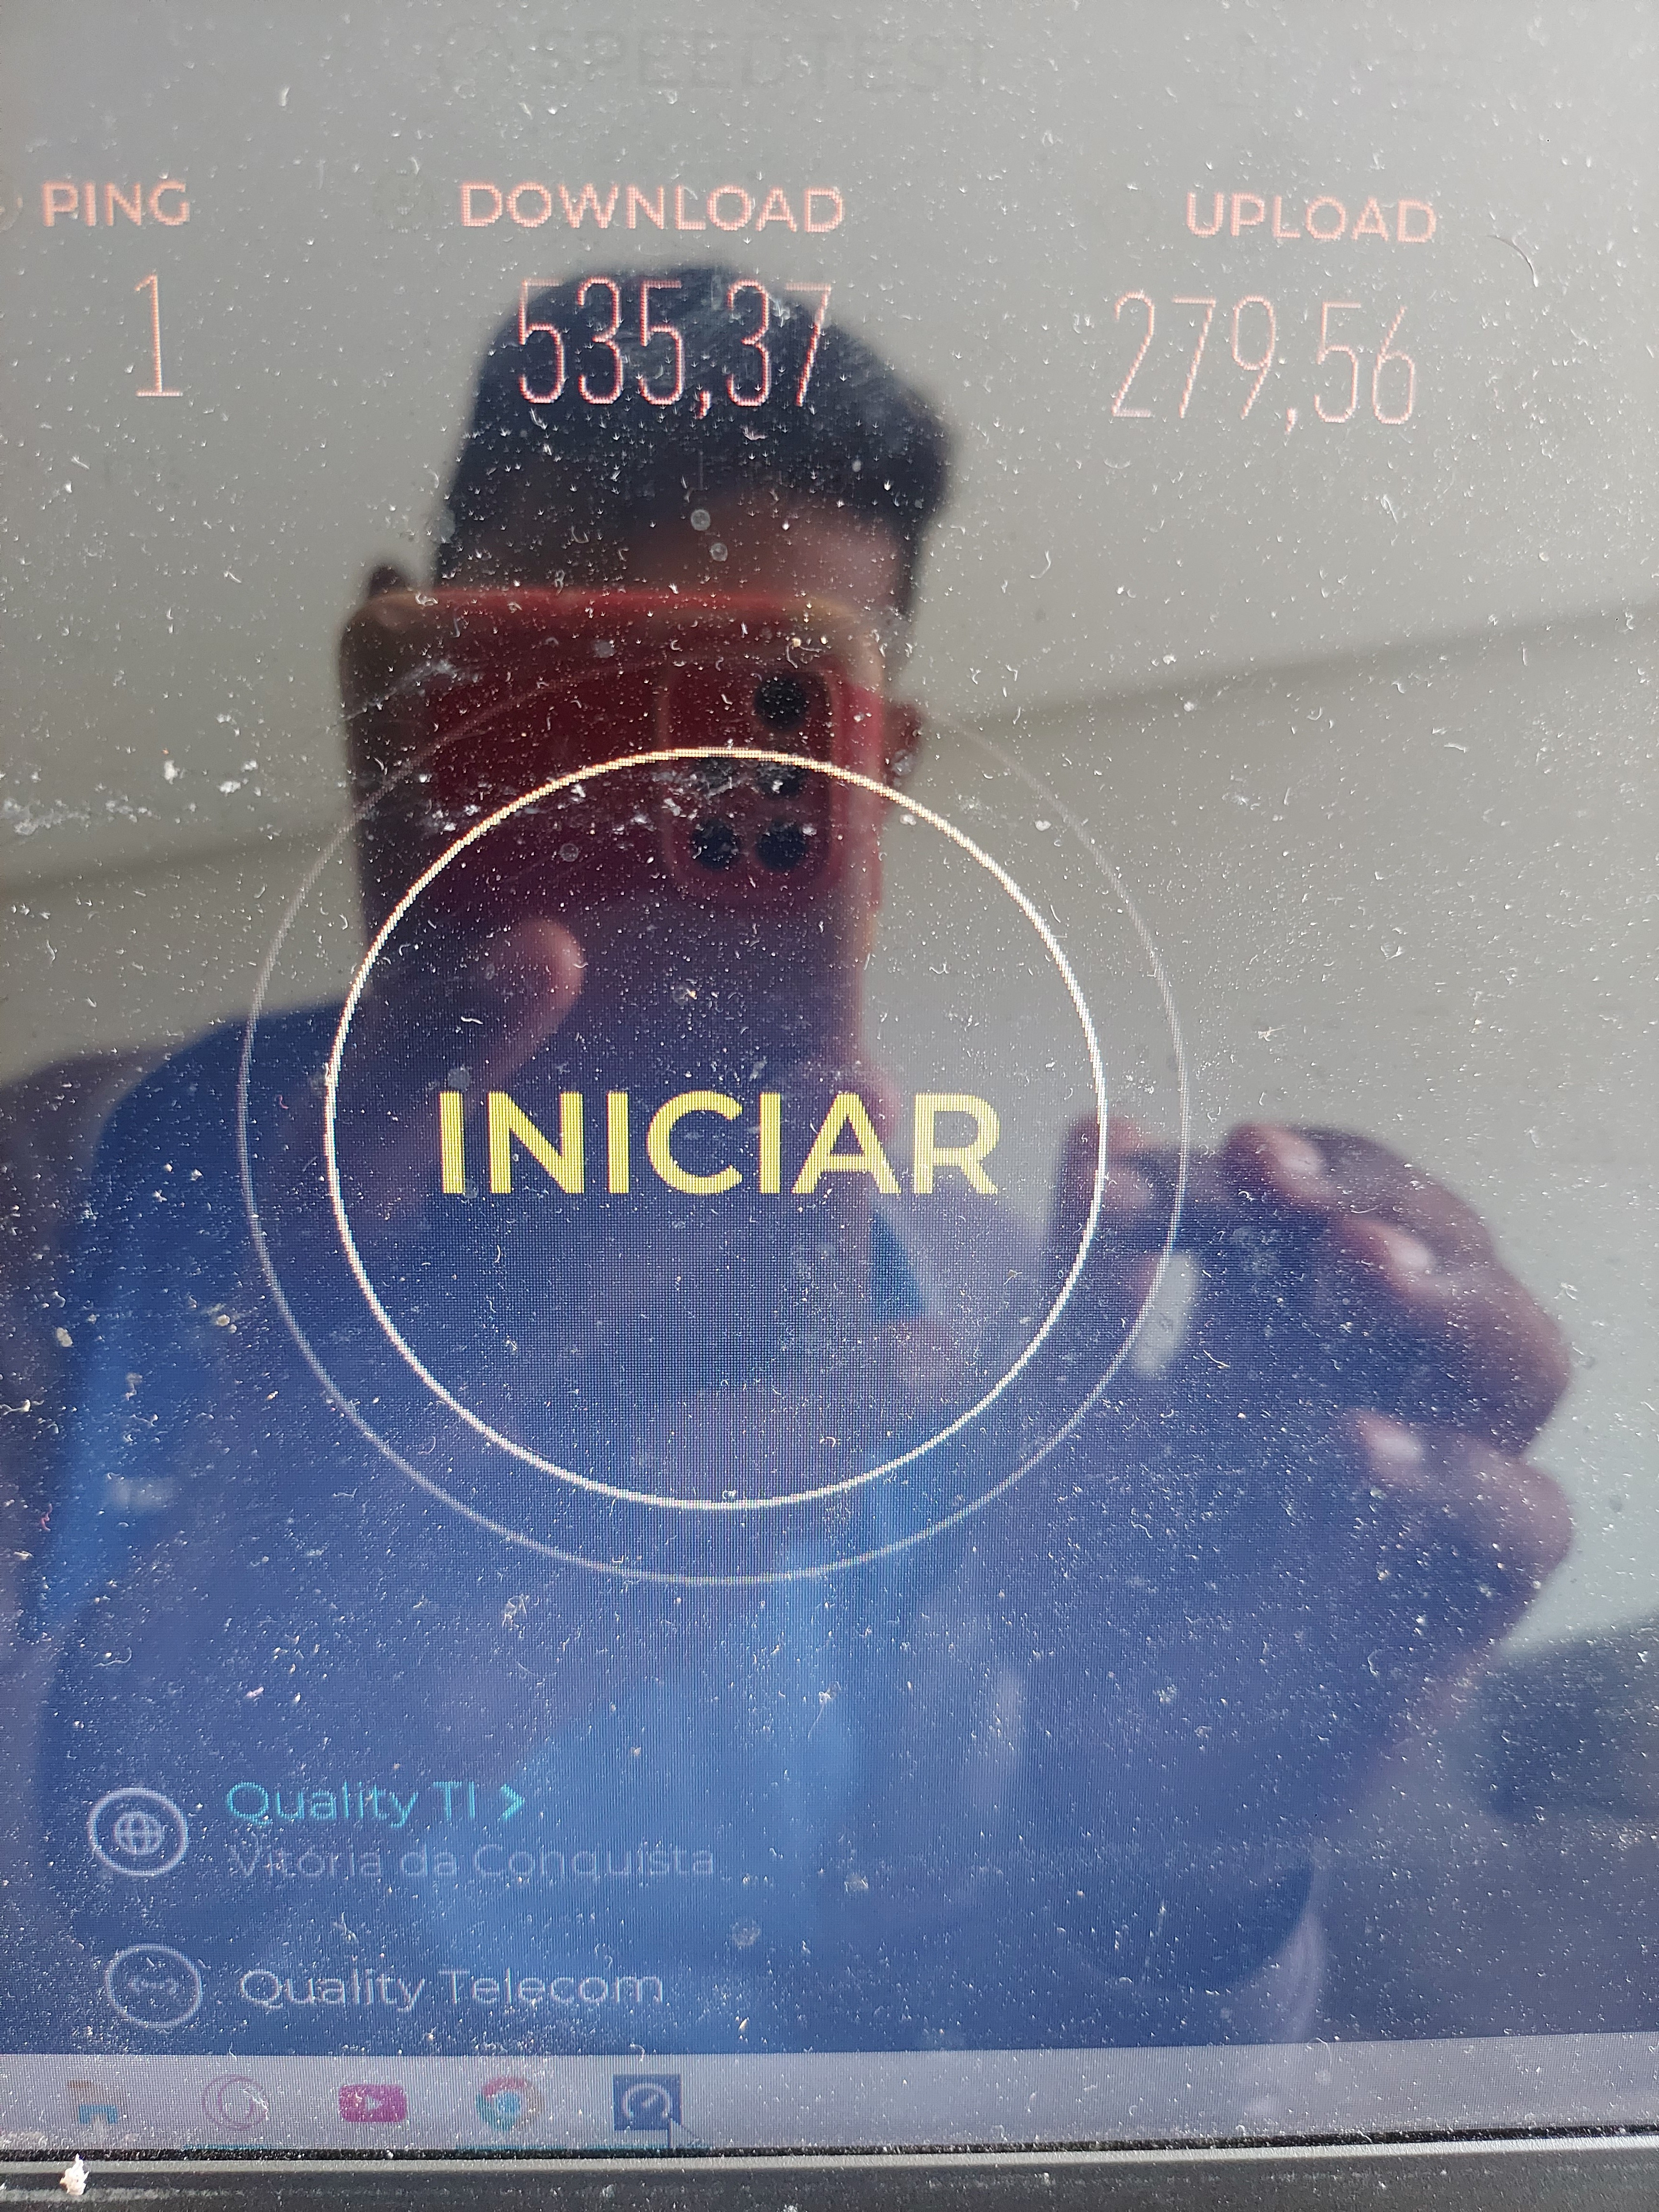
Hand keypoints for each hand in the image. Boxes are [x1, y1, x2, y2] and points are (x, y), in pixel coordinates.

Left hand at [1001, 1120, 1572, 1858]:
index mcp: (1276, 1324)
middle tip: (1266, 1168)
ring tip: (1347, 1264)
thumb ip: (1069, 1301)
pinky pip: (1516, 1516)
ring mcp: (1434, 1478)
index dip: (1234, 1166)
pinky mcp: (1459, 1595)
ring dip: (1443, 1290)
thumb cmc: (1083, 1576)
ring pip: (1517, 1349)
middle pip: (1435, 1235)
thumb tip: (1089, 1133)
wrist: (1102, 1757)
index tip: (1126, 1173)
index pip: (1304, 1195)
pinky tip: (1353, 1445)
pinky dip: (1449, 1474)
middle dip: (1361, 1186)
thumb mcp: (1044, 1433)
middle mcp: (1374, 1378)